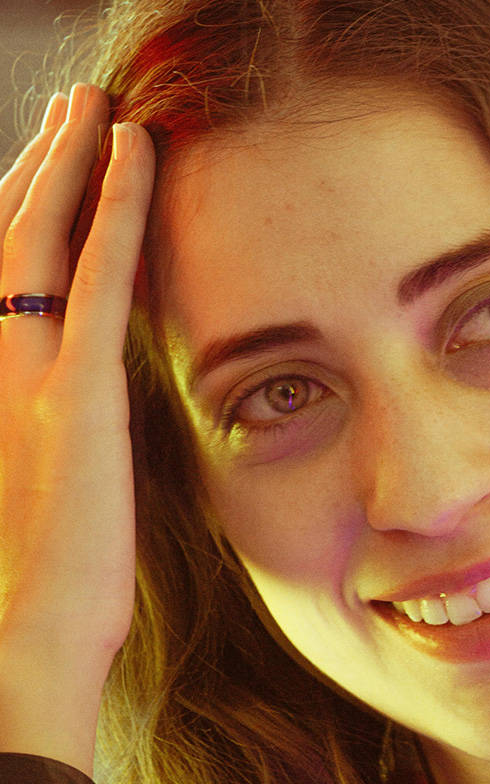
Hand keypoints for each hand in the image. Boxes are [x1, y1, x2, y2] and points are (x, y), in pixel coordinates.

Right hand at [0, 85, 154, 774]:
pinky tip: (135, 152)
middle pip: (12, 235)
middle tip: (72, 105)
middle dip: (42, 163)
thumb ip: (53, 410)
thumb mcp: (42, 469)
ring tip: (96, 104)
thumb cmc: (43, 565)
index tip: (58, 159)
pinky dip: (117, 209)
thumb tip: (82, 374)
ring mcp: (27, 371)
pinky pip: (98, 278)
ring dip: (70, 162)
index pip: (4, 268)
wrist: (29, 633)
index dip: (29, 204)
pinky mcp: (76, 390)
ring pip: (44, 239)